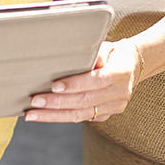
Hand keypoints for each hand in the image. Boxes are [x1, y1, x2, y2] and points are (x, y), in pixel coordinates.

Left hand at [23, 41, 140, 122]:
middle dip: (57, 102)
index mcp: (121, 73)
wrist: (132, 66)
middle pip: (84, 101)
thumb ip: (96, 52)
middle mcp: (120, 93)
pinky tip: (43, 115)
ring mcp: (114, 107)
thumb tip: (81, 58)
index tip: (54, 86)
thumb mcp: (107, 46)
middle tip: (35, 101)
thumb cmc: (113, 53)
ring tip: (32, 114)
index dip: (75, 84)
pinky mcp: (105, 115)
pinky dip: (60, 116)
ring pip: (80, 114)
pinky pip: (80, 118)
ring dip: (53, 115)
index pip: (95, 81)